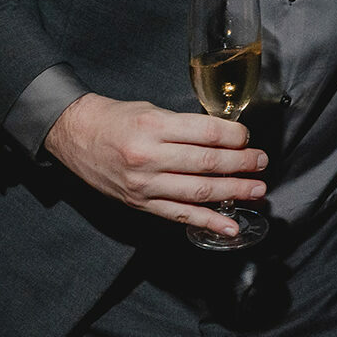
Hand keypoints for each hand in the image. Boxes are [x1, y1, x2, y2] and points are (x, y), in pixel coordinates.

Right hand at [44, 93, 266, 238]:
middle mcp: (149, 156)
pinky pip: (179, 215)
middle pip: (207, 163)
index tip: (247, 138)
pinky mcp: (140, 203)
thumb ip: (186, 126)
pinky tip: (230, 226)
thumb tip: (227, 137)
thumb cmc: (118, 119)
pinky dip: (208, 222)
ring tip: (257, 190)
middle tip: (261, 162)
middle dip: (242, 164)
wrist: (75, 135)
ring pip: (198, 191)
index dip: (235, 137)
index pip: (207, 133)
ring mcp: (144, 184)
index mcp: (154, 126)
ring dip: (234, 192)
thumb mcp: (153, 110)